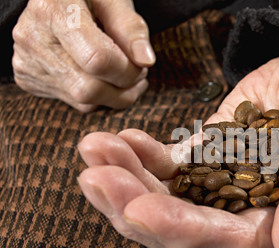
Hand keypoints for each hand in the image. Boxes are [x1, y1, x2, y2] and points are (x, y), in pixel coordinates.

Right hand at [12, 0, 154, 111]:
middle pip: (87, 90)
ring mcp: (27, 62)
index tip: (141, 65)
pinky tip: (99, 75)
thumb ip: (131, 29)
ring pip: (82, 101)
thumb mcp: (113, 1)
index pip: (97, 60)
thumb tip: (146, 61)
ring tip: (122, 74)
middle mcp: (32, 39)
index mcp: (52, 11)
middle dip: (123, 90)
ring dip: (112, 96)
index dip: (128, 71)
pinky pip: (72, 102)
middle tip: (137, 76)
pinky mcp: (28, 79)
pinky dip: (95, 96)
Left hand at [77, 38, 278, 247]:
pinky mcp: (206, 161)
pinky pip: (166, 170)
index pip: (229, 243)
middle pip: (183, 231)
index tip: (140, 208)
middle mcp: (249, 215)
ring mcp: (222, 188)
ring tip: (96, 150)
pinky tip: (121, 139)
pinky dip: (139, 158)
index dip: (184, 231)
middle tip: (97, 177)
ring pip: (166, 203)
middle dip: (135, 208)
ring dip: (126, 182)